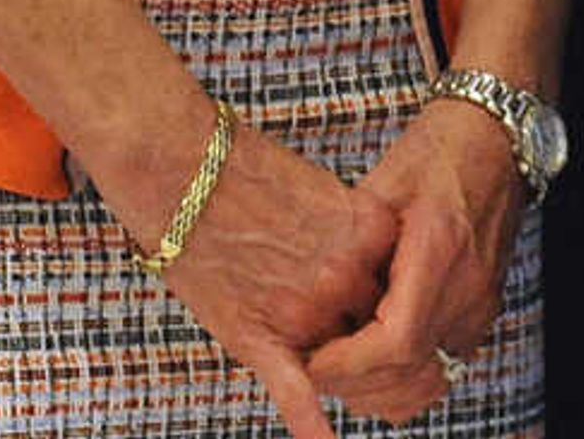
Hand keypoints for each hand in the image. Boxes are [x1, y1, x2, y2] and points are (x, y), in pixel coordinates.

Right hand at [147, 118, 401, 438]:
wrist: (182, 171)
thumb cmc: (247, 174)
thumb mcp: (322, 194)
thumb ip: (353, 235)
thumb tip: (368, 265)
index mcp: (370, 233)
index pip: (400, 284)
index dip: (382, 292)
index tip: (370, 290)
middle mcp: (346, 275)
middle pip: (372, 321)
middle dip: (359, 327)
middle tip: (334, 320)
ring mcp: (304, 311)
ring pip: (338, 355)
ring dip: (332, 357)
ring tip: (312, 346)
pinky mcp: (259, 337)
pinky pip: (294, 391)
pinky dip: (311, 424)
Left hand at [305, 96, 527, 418]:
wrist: (497, 134)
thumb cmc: (438, 149)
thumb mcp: (382, 184)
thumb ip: (349, 244)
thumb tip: (305, 299)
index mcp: (440, 251)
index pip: (395, 343)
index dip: (346, 364)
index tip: (310, 359)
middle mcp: (468, 287)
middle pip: (408, 374)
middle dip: (352, 383)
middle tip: (311, 363)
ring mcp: (481, 302)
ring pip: (428, 383)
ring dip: (379, 388)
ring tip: (339, 364)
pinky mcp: (484, 308)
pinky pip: (442, 365)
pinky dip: (404, 375)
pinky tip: (373, 354)